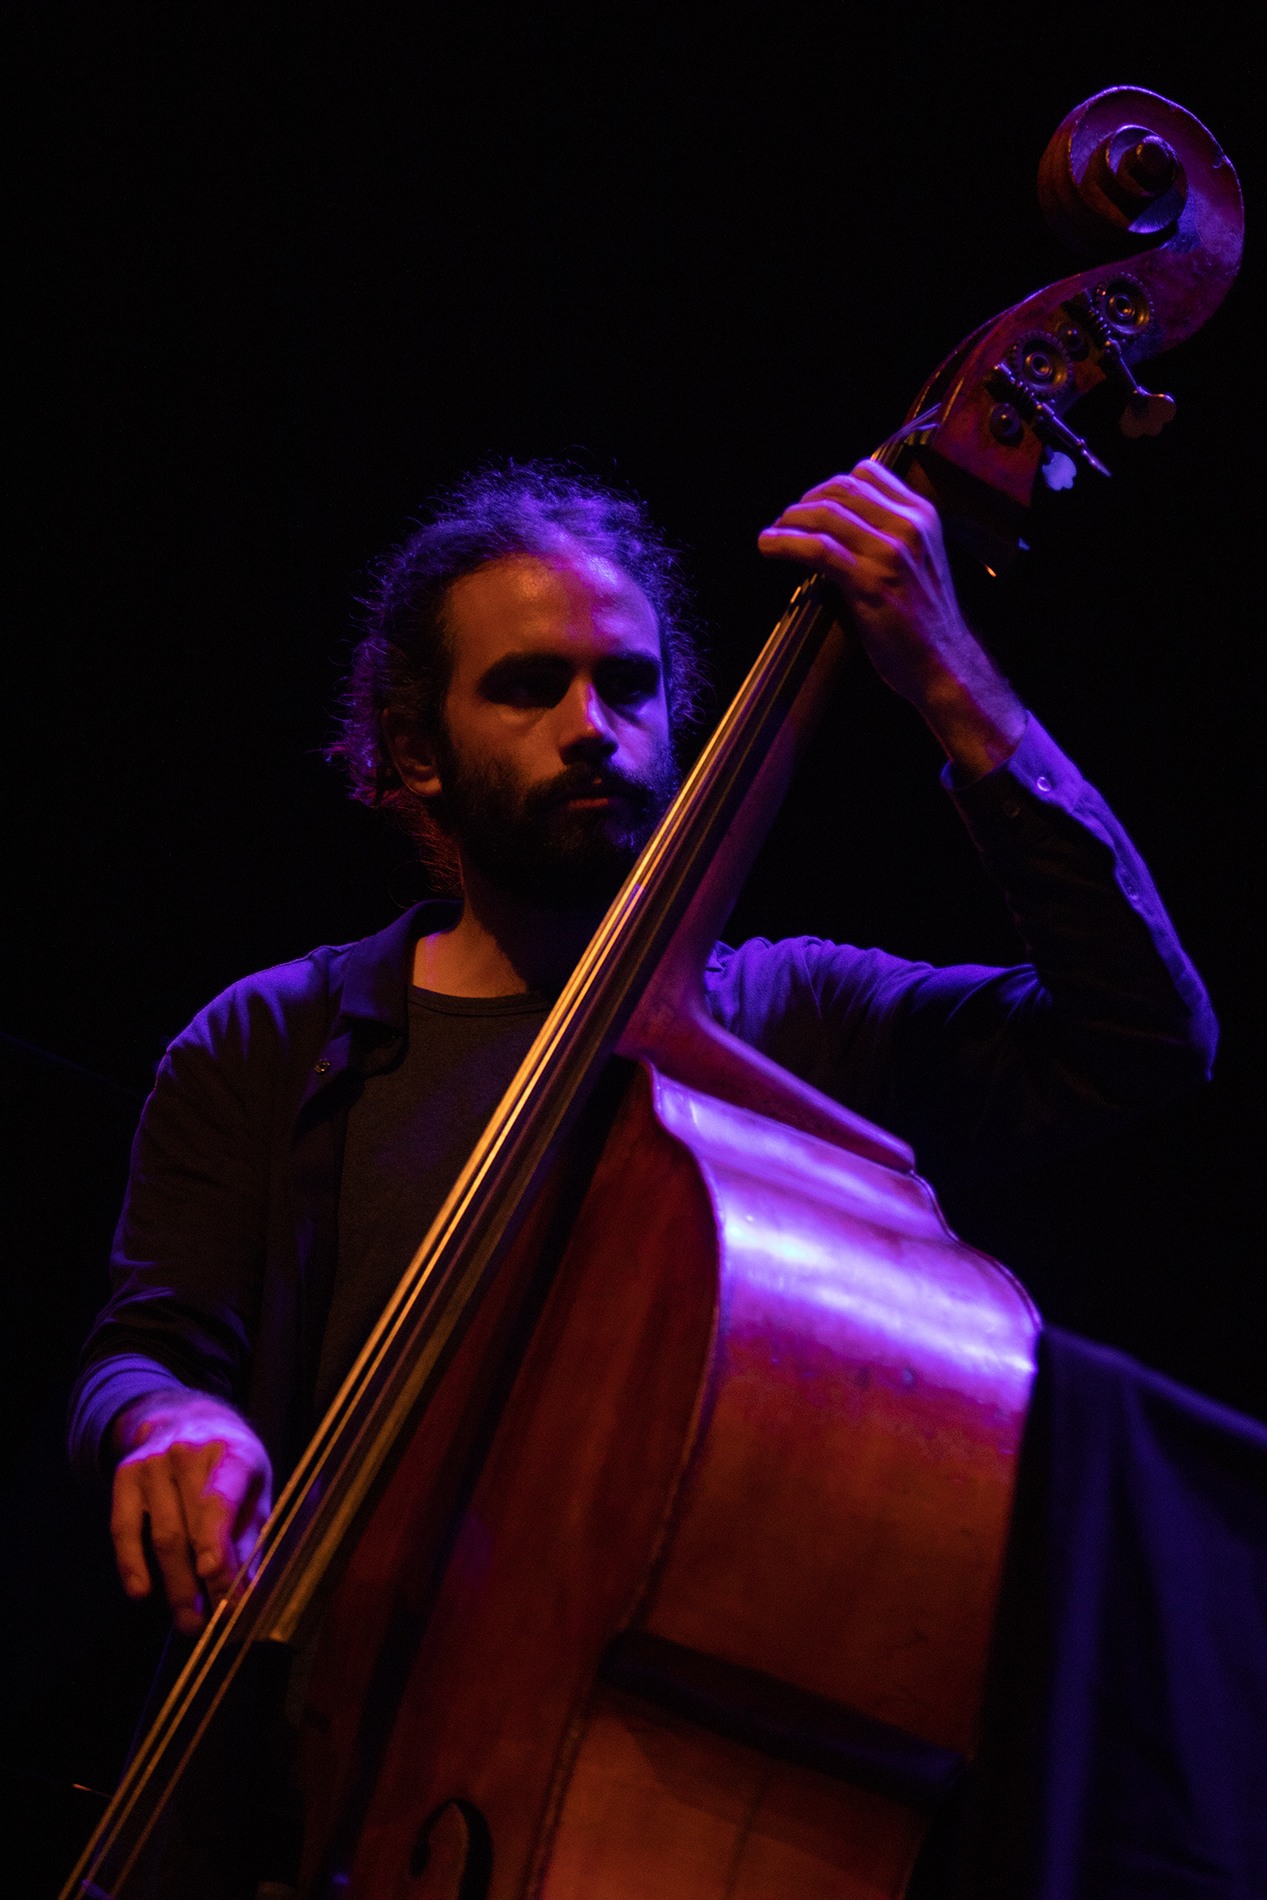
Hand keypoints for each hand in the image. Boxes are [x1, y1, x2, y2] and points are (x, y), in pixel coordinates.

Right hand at [110, 1389, 272, 1635]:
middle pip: (188, 1528)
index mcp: (231, 1452)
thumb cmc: (232, 1465)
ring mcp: (153, 1462)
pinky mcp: (126, 1475)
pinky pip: (123, 1528)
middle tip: (206, 1624)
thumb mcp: (255, 1489)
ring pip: (160, 1536)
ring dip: (172, 1585)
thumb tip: (248, 1594)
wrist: (188, 1418)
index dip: (215, 1543)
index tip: (216, 1582)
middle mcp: (188, 1452)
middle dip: (197, 1583)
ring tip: (187, 1619)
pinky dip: (131, 1564)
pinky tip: (141, 1591)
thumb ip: (251, 1539)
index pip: (219, 1501)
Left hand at [758, 461, 1026, 779]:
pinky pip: (818, 548)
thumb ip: (890, 535)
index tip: (812, 506)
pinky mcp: (871, 582)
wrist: (944, 664)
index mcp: (923, 516)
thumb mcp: (918, 560)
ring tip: (772, 535)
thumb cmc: (925, 619)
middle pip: (841, 490)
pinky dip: (785, 543)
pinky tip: (768, 547)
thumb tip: (839, 522)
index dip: (829, 486)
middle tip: (785, 522)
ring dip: (789, 521)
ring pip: (826, 514)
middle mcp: (909, 526)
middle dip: (805, 502)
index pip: (867, 474)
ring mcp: (891, 553)